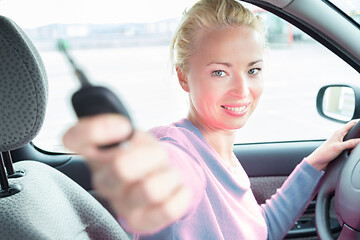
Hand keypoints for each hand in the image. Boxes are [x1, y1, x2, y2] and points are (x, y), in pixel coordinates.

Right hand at [63, 114, 191, 232]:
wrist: (157, 175)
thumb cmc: (141, 153)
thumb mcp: (131, 132)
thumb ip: (123, 126)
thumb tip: (124, 132)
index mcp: (95, 153)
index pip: (74, 138)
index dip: (98, 129)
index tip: (124, 126)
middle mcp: (103, 180)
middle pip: (121, 167)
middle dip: (151, 155)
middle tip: (157, 154)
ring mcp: (120, 203)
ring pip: (150, 190)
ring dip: (169, 175)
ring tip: (167, 172)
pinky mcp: (140, 222)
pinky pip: (168, 210)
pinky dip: (181, 194)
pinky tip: (177, 188)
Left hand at [306, 119, 359, 171]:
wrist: (318, 160)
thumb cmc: (325, 152)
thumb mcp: (339, 147)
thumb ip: (350, 143)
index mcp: (339, 132)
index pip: (351, 123)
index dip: (359, 121)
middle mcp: (339, 134)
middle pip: (352, 129)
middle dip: (359, 131)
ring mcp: (339, 140)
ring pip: (351, 136)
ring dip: (356, 139)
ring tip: (357, 143)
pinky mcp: (339, 145)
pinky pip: (349, 142)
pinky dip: (353, 144)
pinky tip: (354, 147)